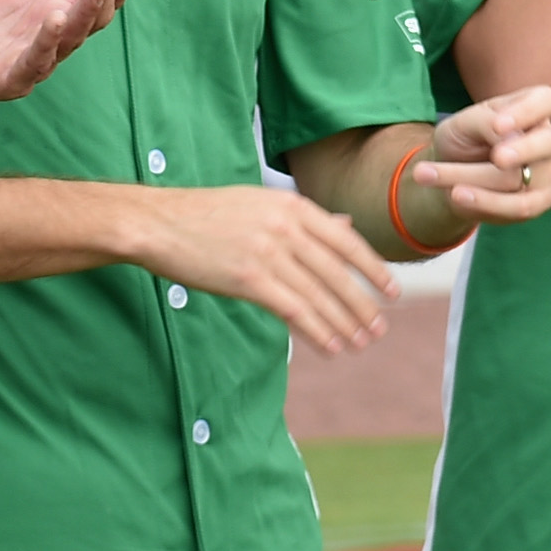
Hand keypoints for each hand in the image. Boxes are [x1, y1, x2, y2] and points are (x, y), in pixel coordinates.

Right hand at [125, 184, 398, 354]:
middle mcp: (285, 226)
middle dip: (363, 304)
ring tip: (360, 344)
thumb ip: (302, 217)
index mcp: (291, 205)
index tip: (392, 291)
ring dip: (345, 324)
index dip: (373, 268)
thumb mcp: (259, 203)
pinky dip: (317, 331)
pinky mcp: (248, 278)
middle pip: (338, 272)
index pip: (347, 240)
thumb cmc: (204, 215)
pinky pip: (294, 310)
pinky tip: (330, 347)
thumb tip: (345, 225)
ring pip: (320, 295)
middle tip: (379, 329)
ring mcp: (268, 252)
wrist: (158, 223)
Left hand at [409, 85, 550, 221]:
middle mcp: (547, 140)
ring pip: (518, 178)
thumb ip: (484, 121)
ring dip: (471, 178)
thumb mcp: (462, 124)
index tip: (498, 125)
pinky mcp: (539, 201)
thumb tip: (506, 135)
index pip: (545, 100)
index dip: (526, 112)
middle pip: (548, 142)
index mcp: (533, 109)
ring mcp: (549, 172)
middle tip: (498, 158)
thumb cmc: (463, 140)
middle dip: (522, 151)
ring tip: (430, 175)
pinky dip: (484, 202)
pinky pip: (519, 206)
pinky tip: (456, 195)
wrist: (451, 178)